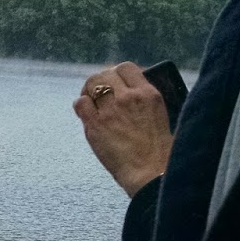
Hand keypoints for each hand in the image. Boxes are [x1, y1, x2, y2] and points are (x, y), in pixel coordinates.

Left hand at [74, 61, 173, 197]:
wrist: (150, 172)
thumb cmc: (158, 150)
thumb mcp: (160, 116)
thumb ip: (144, 100)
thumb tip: (128, 91)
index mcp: (149, 94)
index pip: (126, 68)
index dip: (116, 73)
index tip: (114, 83)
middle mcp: (129, 97)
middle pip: (105, 74)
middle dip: (100, 81)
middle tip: (97, 92)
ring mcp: (111, 110)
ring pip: (91, 84)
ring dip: (88, 91)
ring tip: (90, 101)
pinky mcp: (95, 125)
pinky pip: (80, 103)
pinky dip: (81, 106)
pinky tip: (85, 114)